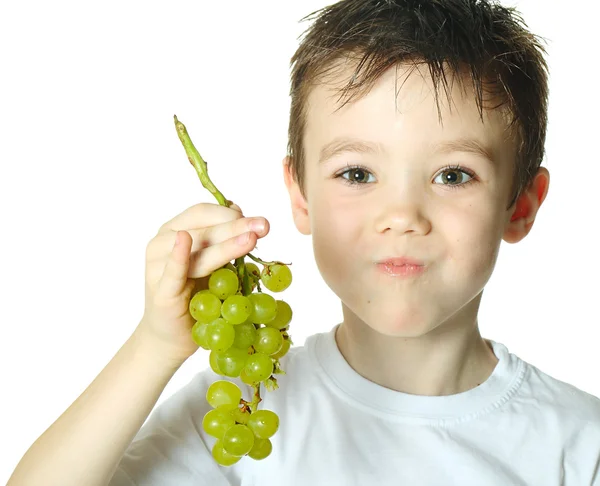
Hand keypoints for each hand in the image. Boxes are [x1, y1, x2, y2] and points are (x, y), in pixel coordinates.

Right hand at [134, 202, 268, 365]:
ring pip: (197, 251)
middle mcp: (162, 243)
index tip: (258, 222)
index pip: (203, 213)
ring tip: (251, 240)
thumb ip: (223, 239)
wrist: (174, 335)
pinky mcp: (161, 292)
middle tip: (263, 226)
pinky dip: (178, 257)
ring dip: (225, 245)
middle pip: (203, 230)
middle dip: (236, 227)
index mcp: (174, 230)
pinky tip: (185, 241)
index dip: (230, 214)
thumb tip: (241, 213)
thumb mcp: (214, 263)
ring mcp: (157, 267)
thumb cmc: (196, 294)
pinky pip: (173, 272)